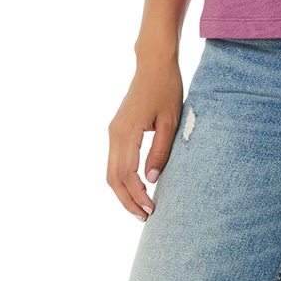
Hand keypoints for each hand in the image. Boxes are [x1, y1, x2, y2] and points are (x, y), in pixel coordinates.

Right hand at [107, 56, 183, 220]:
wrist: (154, 63)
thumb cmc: (166, 88)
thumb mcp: (170, 120)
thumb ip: (159, 151)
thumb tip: (150, 182)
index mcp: (127, 131)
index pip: (126, 174)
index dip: (136, 196)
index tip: (151, 210)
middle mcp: (114, 133)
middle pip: (113, 178)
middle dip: (127, 201)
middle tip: (145, 217)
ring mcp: (113, 130)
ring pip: (111, 171)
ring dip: (124, 192)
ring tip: (141, 207)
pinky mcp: (117, 129)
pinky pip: (115, 160)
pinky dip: (123, 178)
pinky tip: (137, 187)